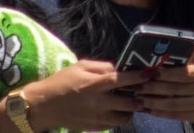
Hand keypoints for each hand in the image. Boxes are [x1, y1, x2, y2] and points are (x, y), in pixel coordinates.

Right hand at [21, 60, 146, 130]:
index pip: (123, 80)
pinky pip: (114, 125)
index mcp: (95, 84)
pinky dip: (119, 118)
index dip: (138, 77)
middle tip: (141, 92)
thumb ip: (102, 66)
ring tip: (129, 103)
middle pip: (129, 102)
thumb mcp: (80, 66)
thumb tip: (119, 68)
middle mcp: (99, 102)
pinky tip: (116, 111)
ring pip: (124, 117)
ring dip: (130, 110)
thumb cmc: (62, 82)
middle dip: (139, 97)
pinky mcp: (94, 127)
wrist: (44, 106)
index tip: (149, 74)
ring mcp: (97, 117)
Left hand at [136, 44, 193, 130]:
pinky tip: (149, 110)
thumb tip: (187, 36)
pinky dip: (160, 113)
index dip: (166, 73)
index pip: (183, 72)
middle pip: (175, 89)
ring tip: (140, 98)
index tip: (152, 72)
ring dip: (154, 102)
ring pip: (173, 104)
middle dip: (154, 88)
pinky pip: (175, 115)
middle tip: (138, 86)